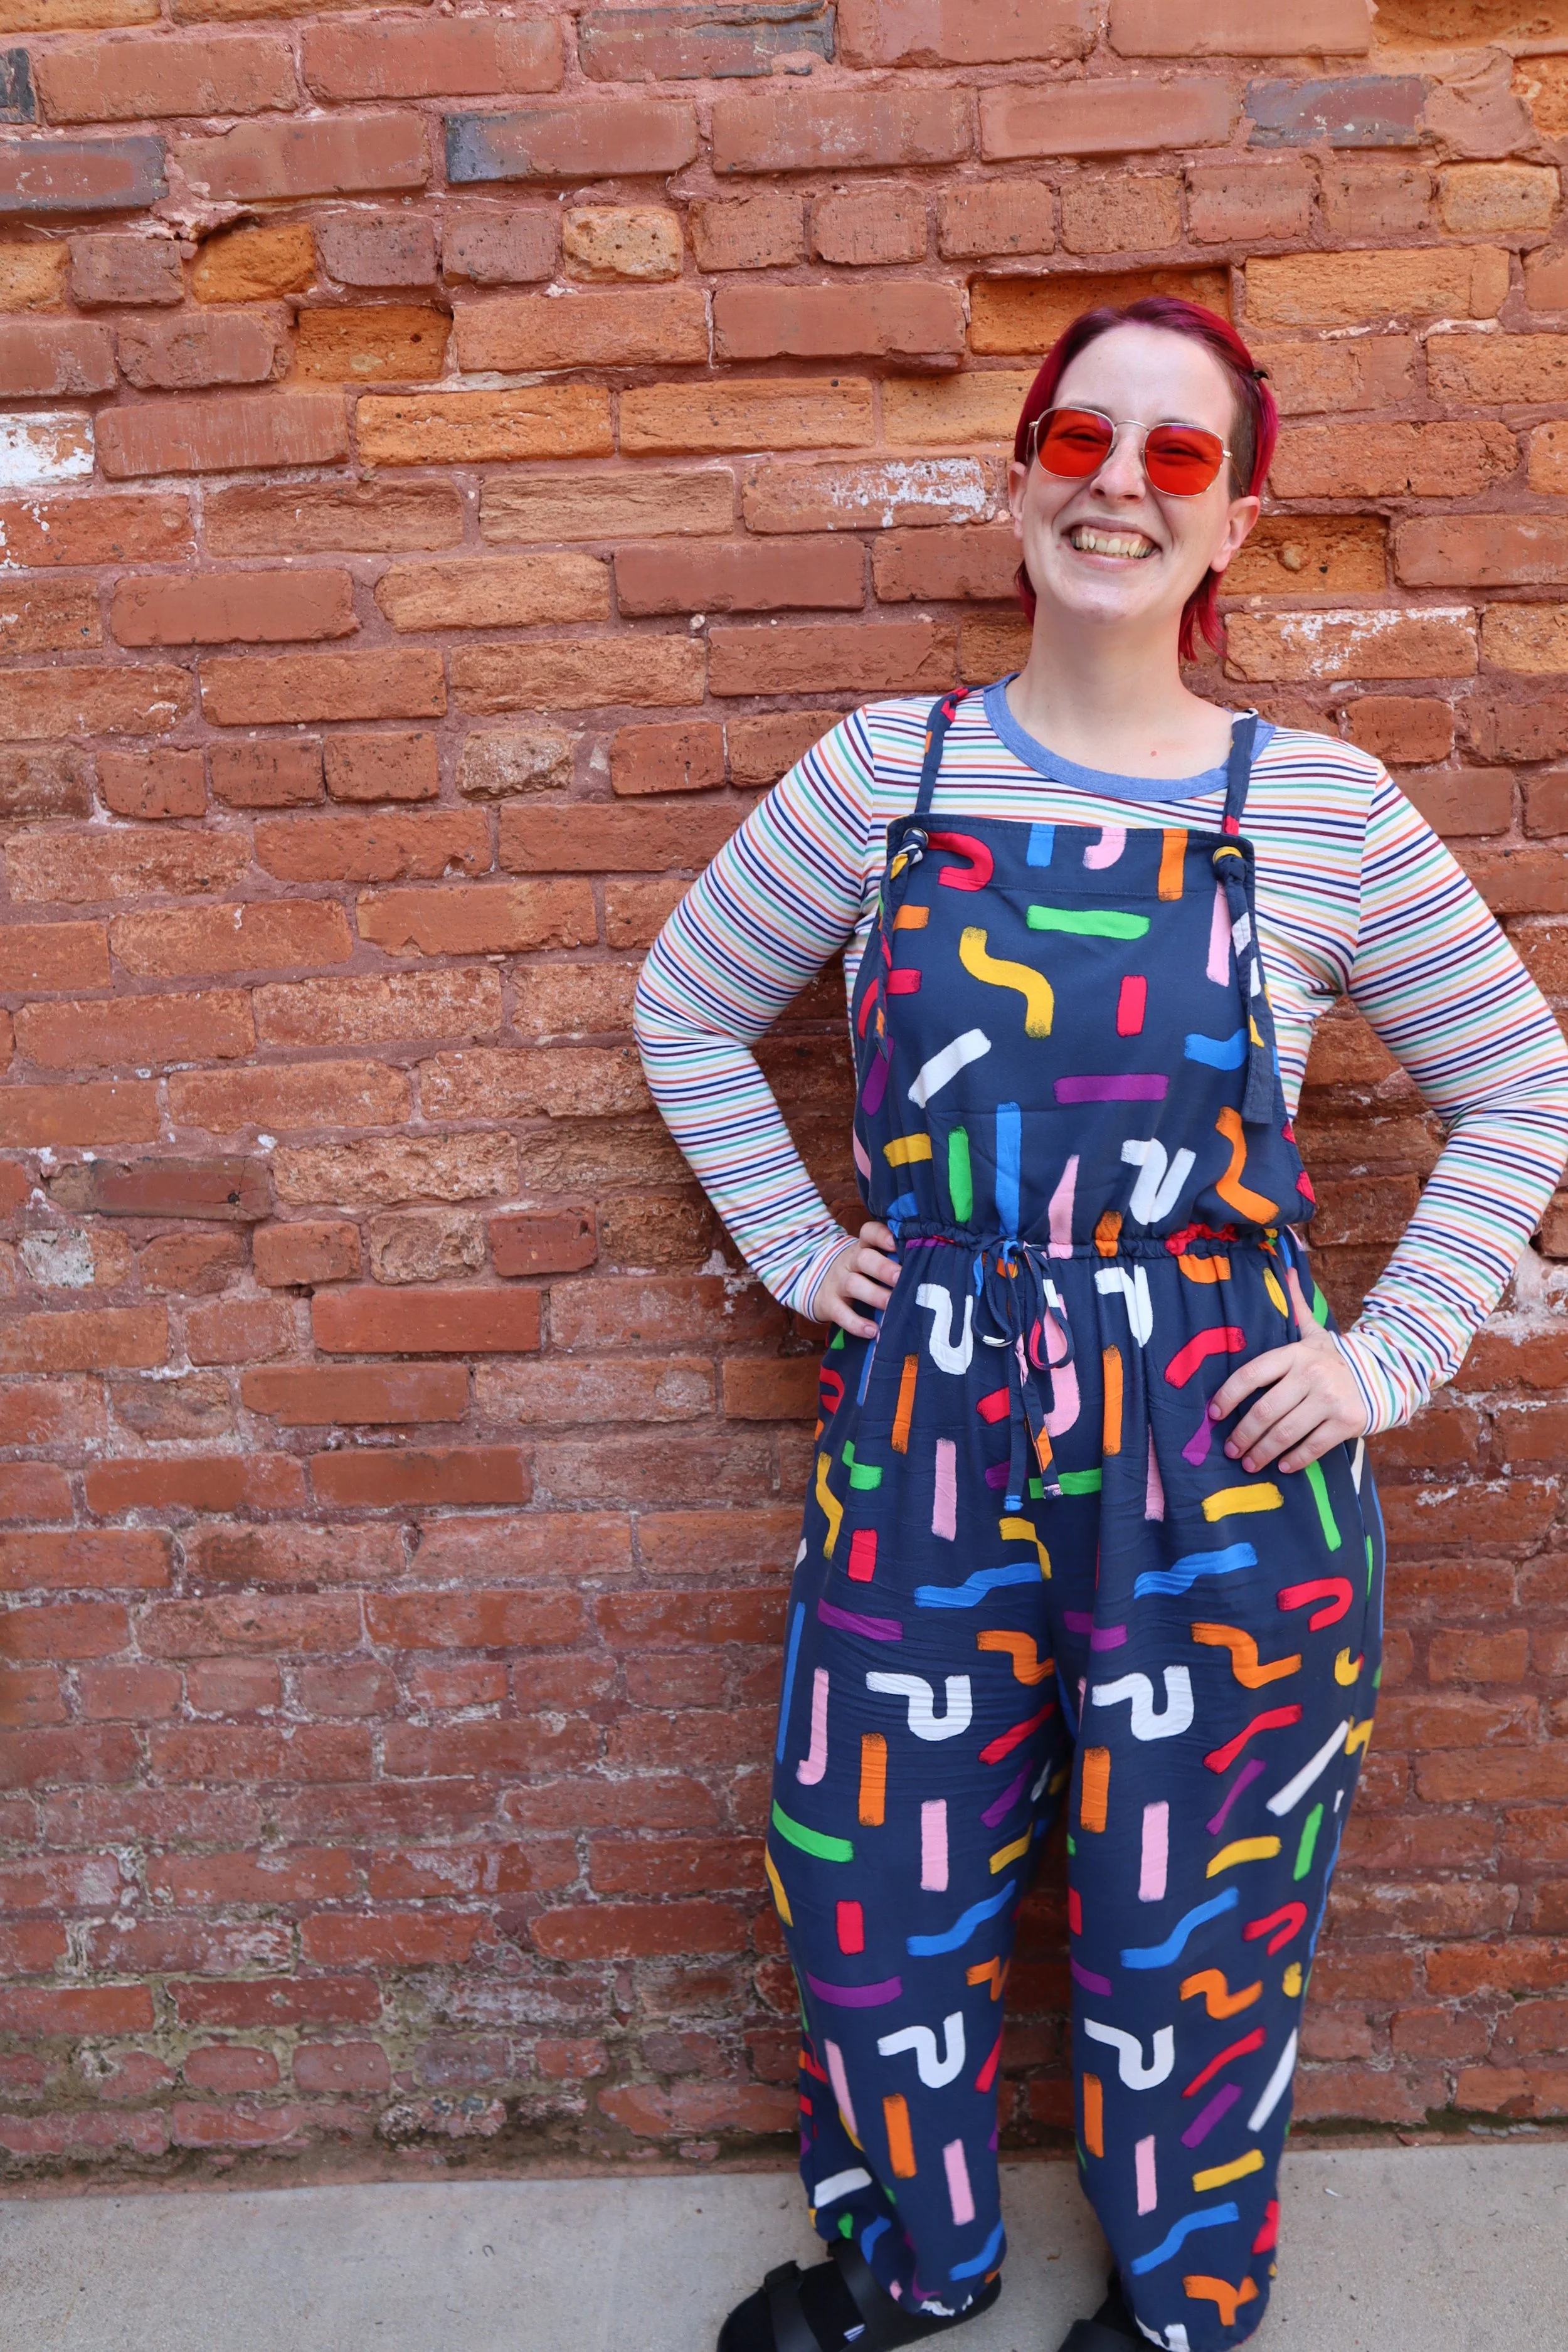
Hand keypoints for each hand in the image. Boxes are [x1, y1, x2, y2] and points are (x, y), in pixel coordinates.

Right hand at [814, 1221, 899, 1339]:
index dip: (882, 1236)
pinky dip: (856, 1323)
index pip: (869, 1233)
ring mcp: (837, 1282)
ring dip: (875, 1295)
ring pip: (853, 1284)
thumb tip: (930, 1271)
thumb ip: (893, 1262)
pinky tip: (873, 1331)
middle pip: (864, 1259)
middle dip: (883, 1268)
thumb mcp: (871, 1262)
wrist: (818, 1285)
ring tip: (892, 1305)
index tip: (896, 1243)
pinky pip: (840, 1313)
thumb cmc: (860, 1274)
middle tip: (901, 1278)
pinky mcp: (828, 1304)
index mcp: (863, 1248)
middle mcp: (850, 1261)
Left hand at [1208, 1267, 1369, 1473]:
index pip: (1251, 1374)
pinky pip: (1313, 1447)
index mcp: (1296, 1353)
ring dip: (1262, 1452)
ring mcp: (1330, 1400)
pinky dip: (1294, 1460)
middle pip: (1265, 1410)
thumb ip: (1295, 1306)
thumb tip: (1285, 1265)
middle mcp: (1311, 1375)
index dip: (1228, 1396)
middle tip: (1231, 1450)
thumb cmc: (1335, 1359)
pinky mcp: (1347, 1422)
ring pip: (1286, 1432)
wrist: (1384, 1374)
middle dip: (1243, 1434)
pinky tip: (1281, 1467)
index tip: (1214, 1414)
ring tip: (1249, 1463)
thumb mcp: (1313, 1332)